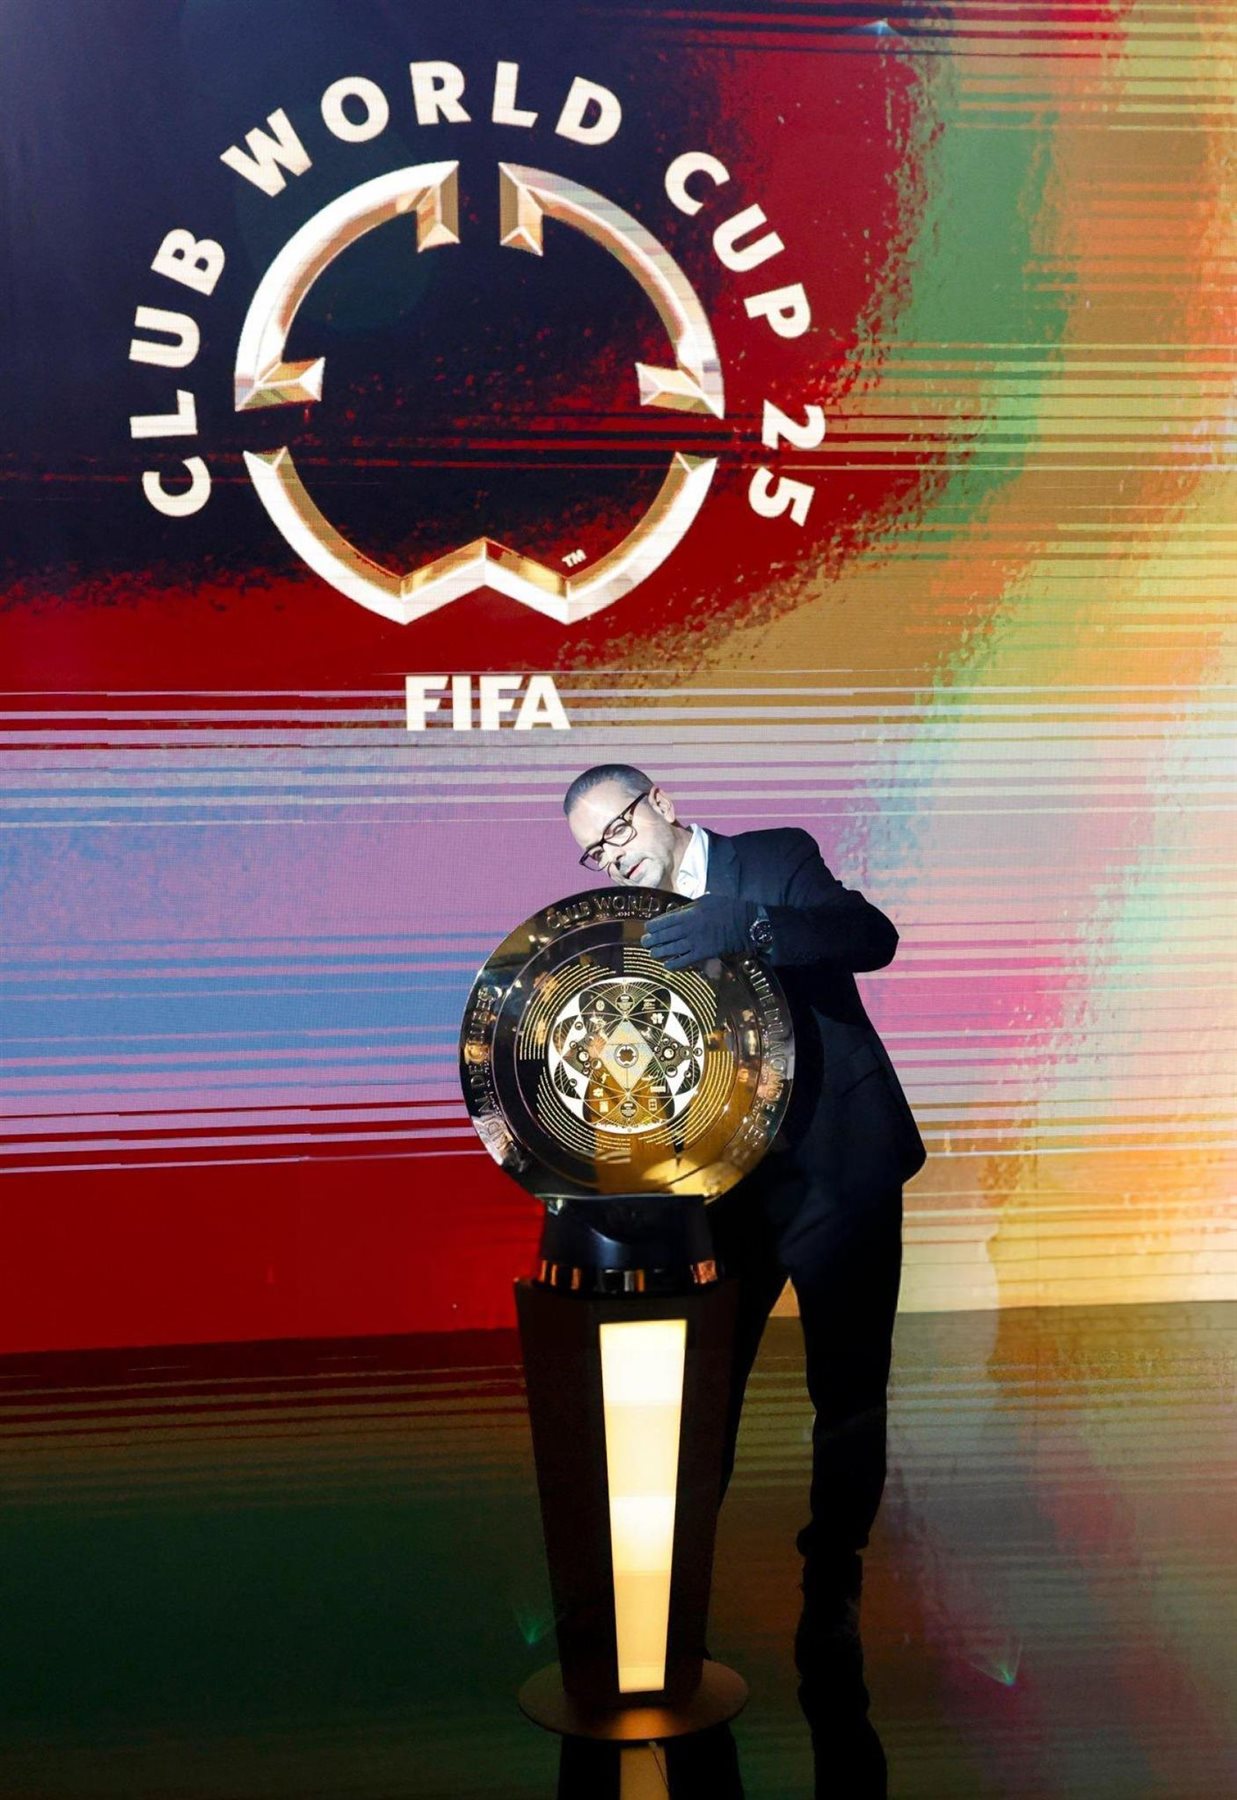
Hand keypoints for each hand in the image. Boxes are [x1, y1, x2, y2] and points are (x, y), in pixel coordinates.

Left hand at [641, 896, 759, 969]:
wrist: (746, 919)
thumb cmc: (728, 905)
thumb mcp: (706, 900)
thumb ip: (689, 907)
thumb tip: (676, 912)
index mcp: (690, 913)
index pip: (665, 921)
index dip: (654, 926)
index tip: (647, 928)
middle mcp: (690, 928)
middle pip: (666, 936)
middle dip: (653, 940)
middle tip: (645, 942)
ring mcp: (697, 942)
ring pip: (672, 949)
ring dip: (660, 952)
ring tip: (652, 953)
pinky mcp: (705, 953)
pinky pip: (685, 961)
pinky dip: (675, 964)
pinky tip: (668, 965)